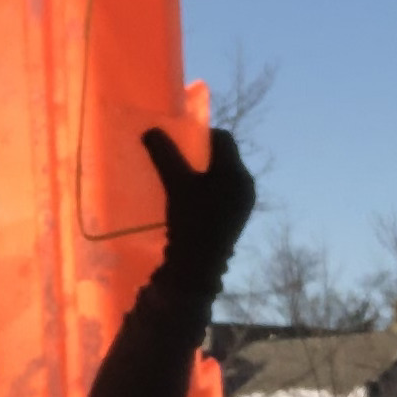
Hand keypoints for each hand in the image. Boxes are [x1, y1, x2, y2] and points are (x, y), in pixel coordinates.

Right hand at [141, 126, 255, 295]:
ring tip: (183, 180)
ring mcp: (244, 202)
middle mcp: (246, 183)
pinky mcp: (238, 216)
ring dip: (205, 172)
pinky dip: (209, 188)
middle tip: (178, 159)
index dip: (201, 134)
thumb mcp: (175, 184)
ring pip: (224, 174)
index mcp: (235, 171)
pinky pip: (225, 191)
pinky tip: (192, 200)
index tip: (180, 141)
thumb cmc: (189, 221)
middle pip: (225, 155)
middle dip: (202, 154)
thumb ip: (164, 155)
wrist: (198, 266)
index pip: (222, 138)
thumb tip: (150, 130)